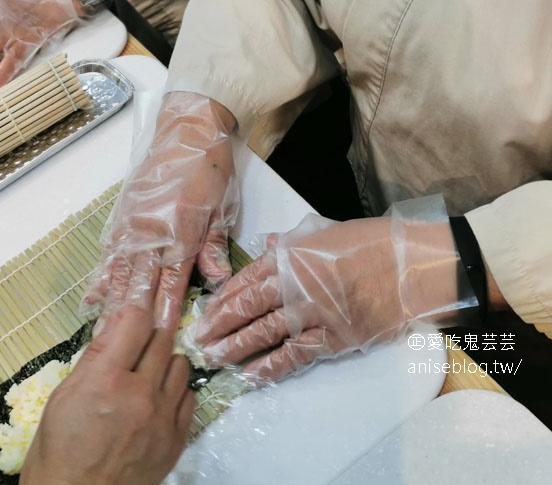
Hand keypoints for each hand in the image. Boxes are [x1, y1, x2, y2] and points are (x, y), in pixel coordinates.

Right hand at [20, 306, 193, 484]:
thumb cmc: (59, 450)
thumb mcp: (64, 395)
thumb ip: (95, 356)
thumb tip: (115, 323)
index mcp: (107, 380)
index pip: (137, 321)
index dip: (131, 316)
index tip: (126, 323)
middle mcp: (140, 394)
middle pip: (161, 339)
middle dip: (146, 338)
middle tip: (133, 350)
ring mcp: (163, 419)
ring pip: (180, 365)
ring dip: (164, 364)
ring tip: (146, 376)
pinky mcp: (176, 440)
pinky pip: (189, 397)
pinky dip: (174, 393)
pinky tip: (156, 401)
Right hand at [83, 92, 238, 327]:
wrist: (188, 129)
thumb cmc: (211, 168)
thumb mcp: (223, 207)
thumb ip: (214, 246)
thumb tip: (217, 281)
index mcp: (180, 231)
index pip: (172, 280)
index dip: (165, 310)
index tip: (158, 337)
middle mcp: (151, 230)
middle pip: (140, 281)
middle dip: (133, 317)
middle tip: (121, 349)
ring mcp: (132, 223)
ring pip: (120, 270)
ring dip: (112, 302)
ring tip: (101, 334)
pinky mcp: (122, 214)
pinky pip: (110, 251)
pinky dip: (102, 274)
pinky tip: (93, 296)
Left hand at [188, 207, 466, 383]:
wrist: (409, 265)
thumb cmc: (369, 242)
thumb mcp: (323, 230)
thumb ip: (291, 241)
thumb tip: (269, 245)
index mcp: (290, 256)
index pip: (246, 279)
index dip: (223, 298)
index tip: (205, 311)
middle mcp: (294, 284)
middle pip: (247, 308)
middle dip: (219, 326)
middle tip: (198, 341)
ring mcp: (313, 313)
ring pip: (264, 334)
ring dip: (236, 348)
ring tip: (214, 360)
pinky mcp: (334, 338)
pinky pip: (295, 356)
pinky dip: (271, 368)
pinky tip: (251, 376)